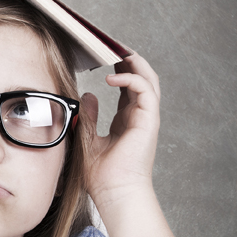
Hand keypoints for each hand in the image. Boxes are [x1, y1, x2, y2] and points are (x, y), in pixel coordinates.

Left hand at [81, 53, 160, 207]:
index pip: (127, 85)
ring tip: (116, 50)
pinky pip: (145, 91)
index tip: (103, 55)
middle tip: (111, 44)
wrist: (114, 193)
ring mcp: (146, 117)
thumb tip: (87, 95)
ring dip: (134, 62)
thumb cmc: (102, 174)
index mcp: (128, 119)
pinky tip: (112, 78)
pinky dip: (131, 79)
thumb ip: (88, 116)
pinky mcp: (149, 121)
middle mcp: (139, 116)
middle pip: (141, 77)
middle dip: (128, 58)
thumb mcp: (87, 138)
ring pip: (148, 79)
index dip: (118, 68)